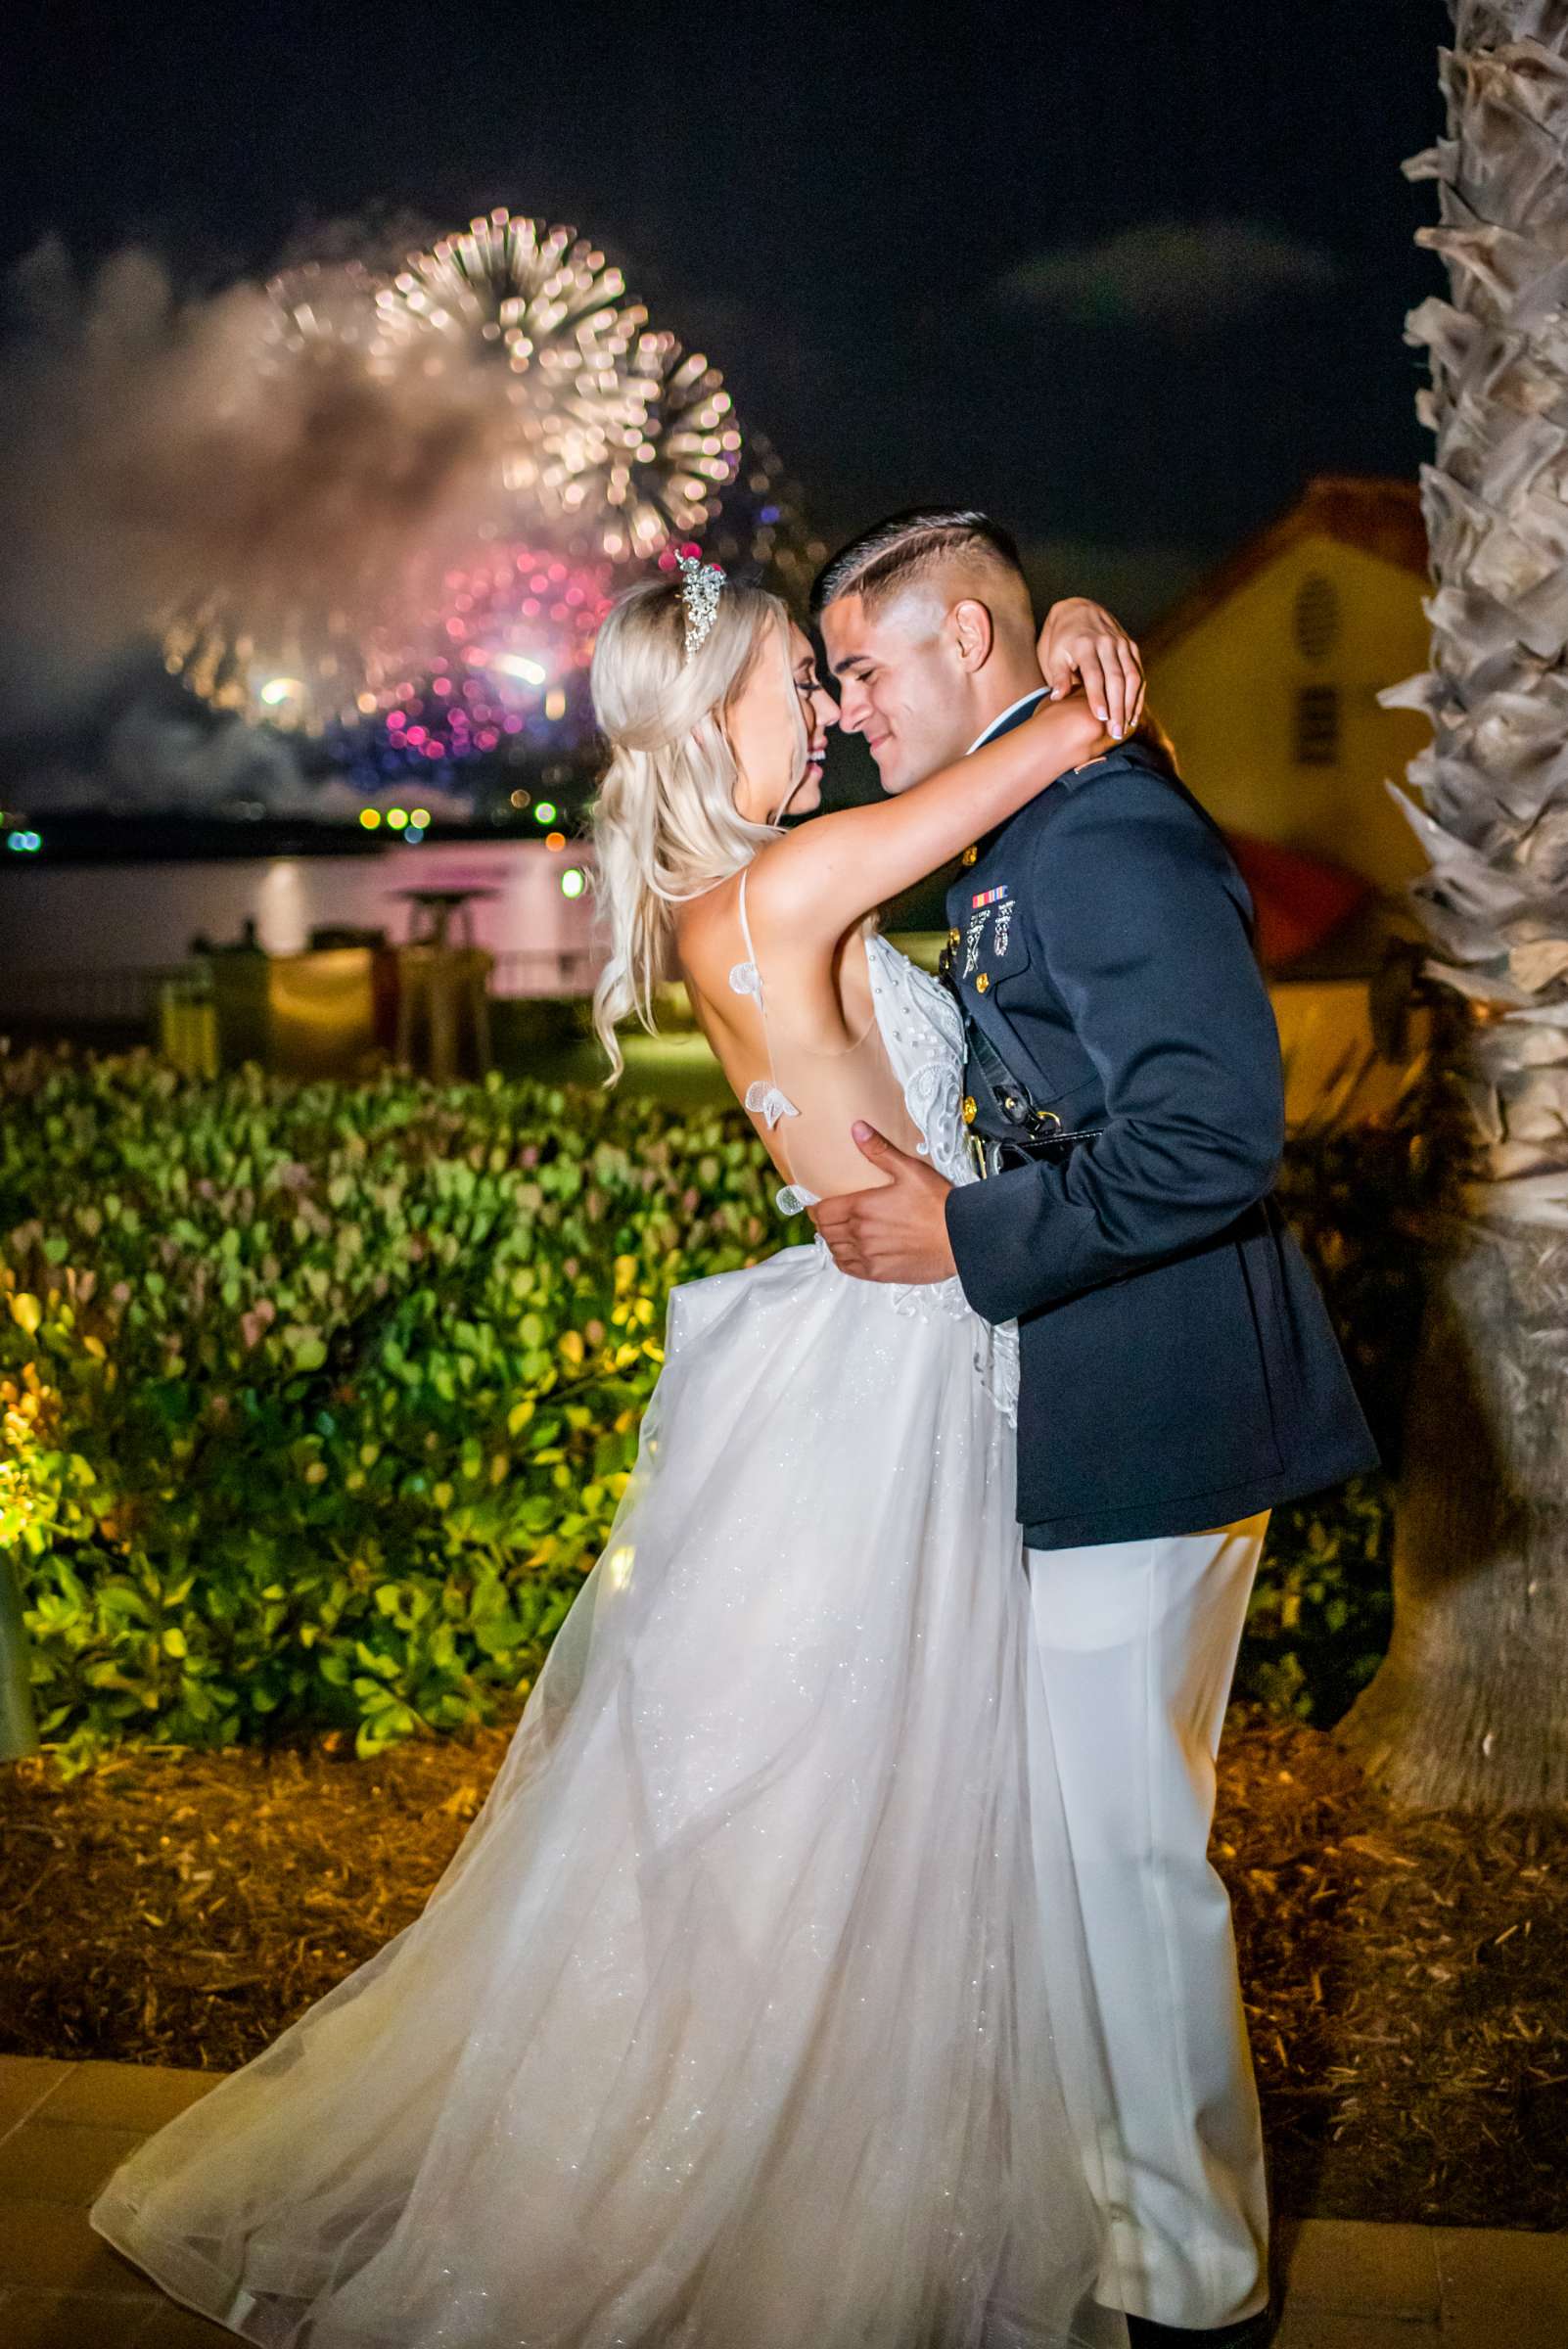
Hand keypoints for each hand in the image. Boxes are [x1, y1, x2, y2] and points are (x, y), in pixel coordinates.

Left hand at [809, 1122, 957, 1282]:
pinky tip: (849, 1254)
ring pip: (835, 1250)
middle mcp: (860, 1234)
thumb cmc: (937, 1204)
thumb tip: (857, 1129)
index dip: (815, 1208)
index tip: (817, 1205)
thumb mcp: (909, 1170)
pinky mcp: (879, 1273)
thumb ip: (879, 1150)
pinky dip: (843, 1260)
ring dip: (833, 1242)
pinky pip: (849, 1268)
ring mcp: (868, 1255)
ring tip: (839, 1234)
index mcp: (862, 1207)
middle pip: (826, 1231)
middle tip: (829, 1218)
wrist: (960, 1237)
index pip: (822, 1212)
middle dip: (824, 1224)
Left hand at [1037, 598, 1145, 739]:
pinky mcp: (1131, 646)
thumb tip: (1058, 697)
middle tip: (1115, 732)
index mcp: (1085, 645)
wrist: (1079, 610)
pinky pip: (1138, 673)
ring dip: (1130, 704)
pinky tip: (1134, 715)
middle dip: (1117, 707)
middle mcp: (1106, 643)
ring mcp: (1122, 644)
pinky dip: (1138, 695)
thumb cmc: (1062, 640)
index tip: (1100, 718)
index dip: (1098, 697)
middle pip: (1116, 678)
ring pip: (1132, 676)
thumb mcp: (1053, 655)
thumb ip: (1058, 676)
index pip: (1094, 674)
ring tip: (1126, 728)